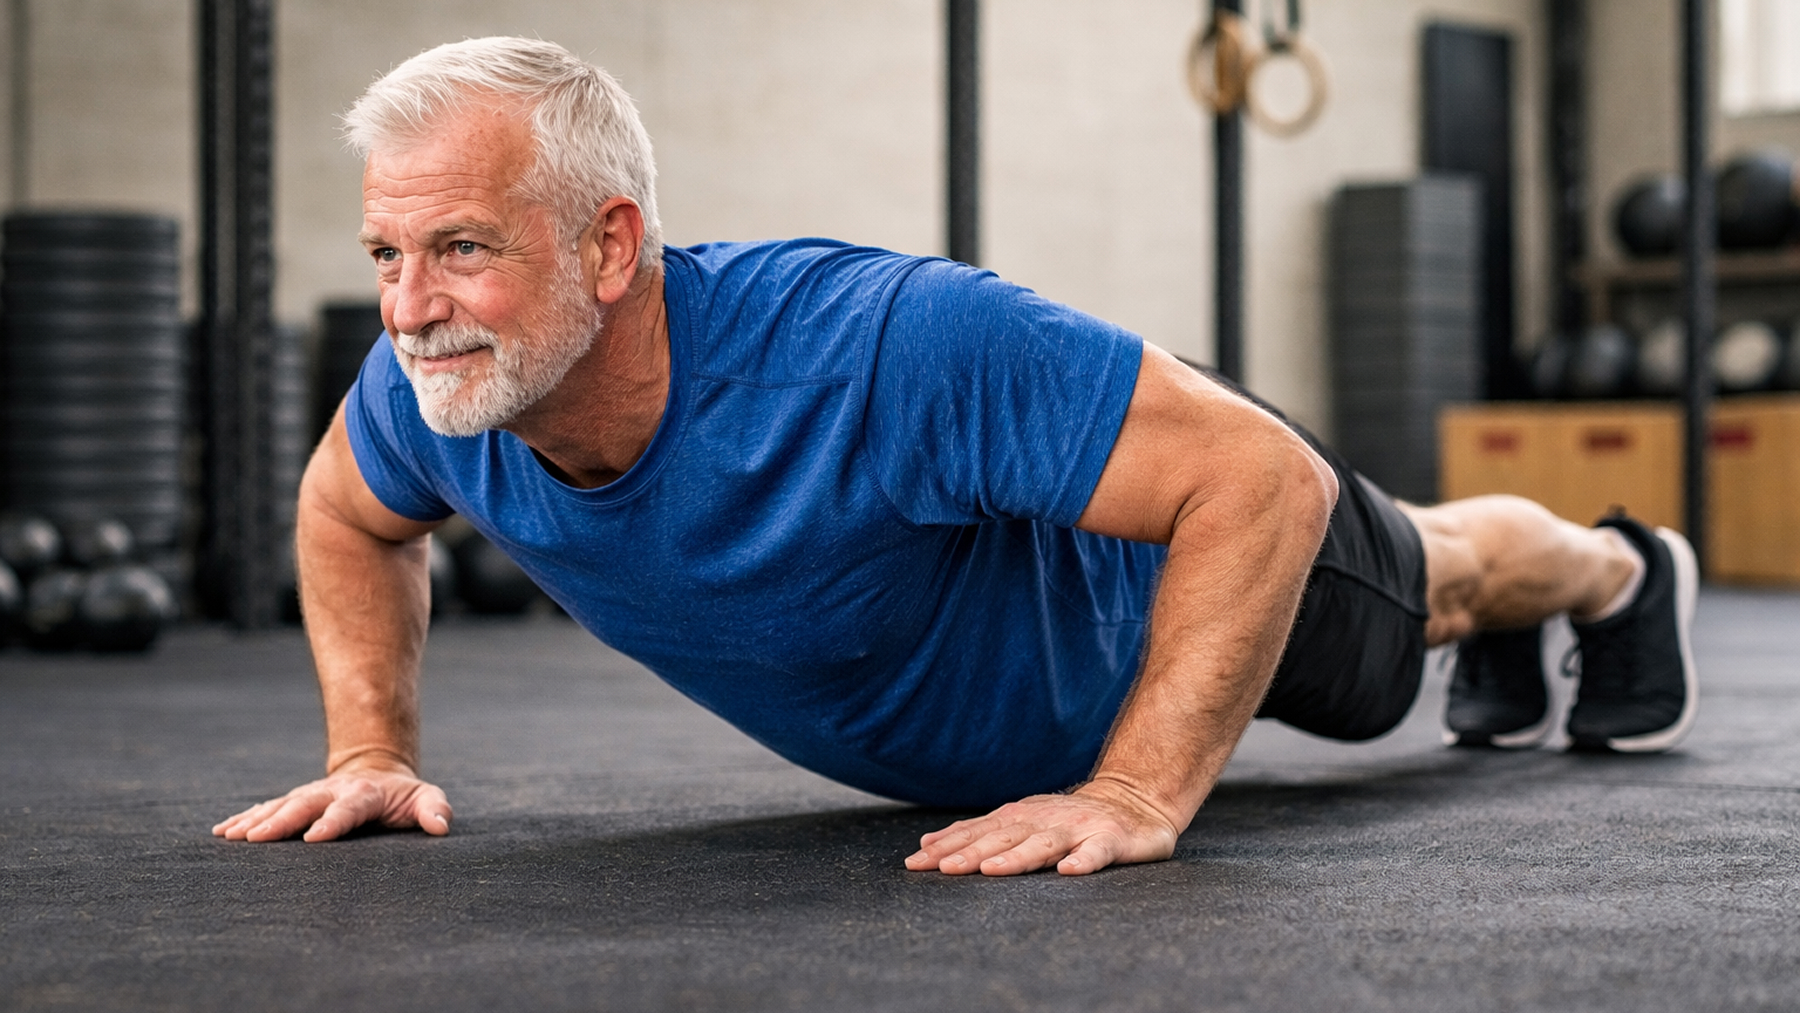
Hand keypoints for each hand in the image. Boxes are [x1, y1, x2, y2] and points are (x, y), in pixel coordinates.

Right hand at [212, 766, 451, 842]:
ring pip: (280, 805)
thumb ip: (434, 809)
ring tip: (231, 836)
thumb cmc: (403, 796)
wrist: (378, 772)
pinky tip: (223, 831)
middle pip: (304, 805)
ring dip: (255, 820)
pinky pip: (267, 808)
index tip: (314, 837)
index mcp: (364, 794)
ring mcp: (310, 795)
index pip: (348, 808)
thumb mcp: (425, 798)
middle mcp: (332, 792)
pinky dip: (245, 818)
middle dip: (280, 821)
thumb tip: (441, 826)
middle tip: (255, 838)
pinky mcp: (295, 801)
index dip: (333, 822)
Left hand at [904, 778, 1180, 876]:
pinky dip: (1083, 861)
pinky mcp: (1111, 840)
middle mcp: (1045, 821)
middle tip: (942, 869)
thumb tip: (927, 846)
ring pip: (1044, 845)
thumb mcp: (1023, 821)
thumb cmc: (1070, 820)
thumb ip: (980, 834)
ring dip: (1017, 857)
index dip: (948, 846)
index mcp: (1021, 818)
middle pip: (1004, 838)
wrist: (1135, 800)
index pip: (979, 832)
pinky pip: (1096, 852)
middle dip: (971, 852)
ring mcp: (1078, 829)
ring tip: (992, 871)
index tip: (916, 862)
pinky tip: (1069, 872)